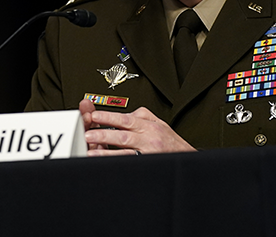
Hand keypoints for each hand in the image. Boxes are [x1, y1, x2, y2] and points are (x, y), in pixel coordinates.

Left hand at [78, 98, 196, 155]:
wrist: (188, 159)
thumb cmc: (172, 142)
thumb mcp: (159, 123)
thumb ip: (142, 115)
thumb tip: (125, 112)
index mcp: (149, 125)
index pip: (125, 119)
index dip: (108, 117)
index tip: (94, 116)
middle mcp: (149, 137)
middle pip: (123, 133)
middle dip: (103, 133)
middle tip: (87, 133)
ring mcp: (148, 151)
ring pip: (124, 149)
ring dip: (106, 149)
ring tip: (91, 149)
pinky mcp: (148, 162)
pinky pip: (129, 161)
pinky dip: (116, 161)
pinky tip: (105, 161)